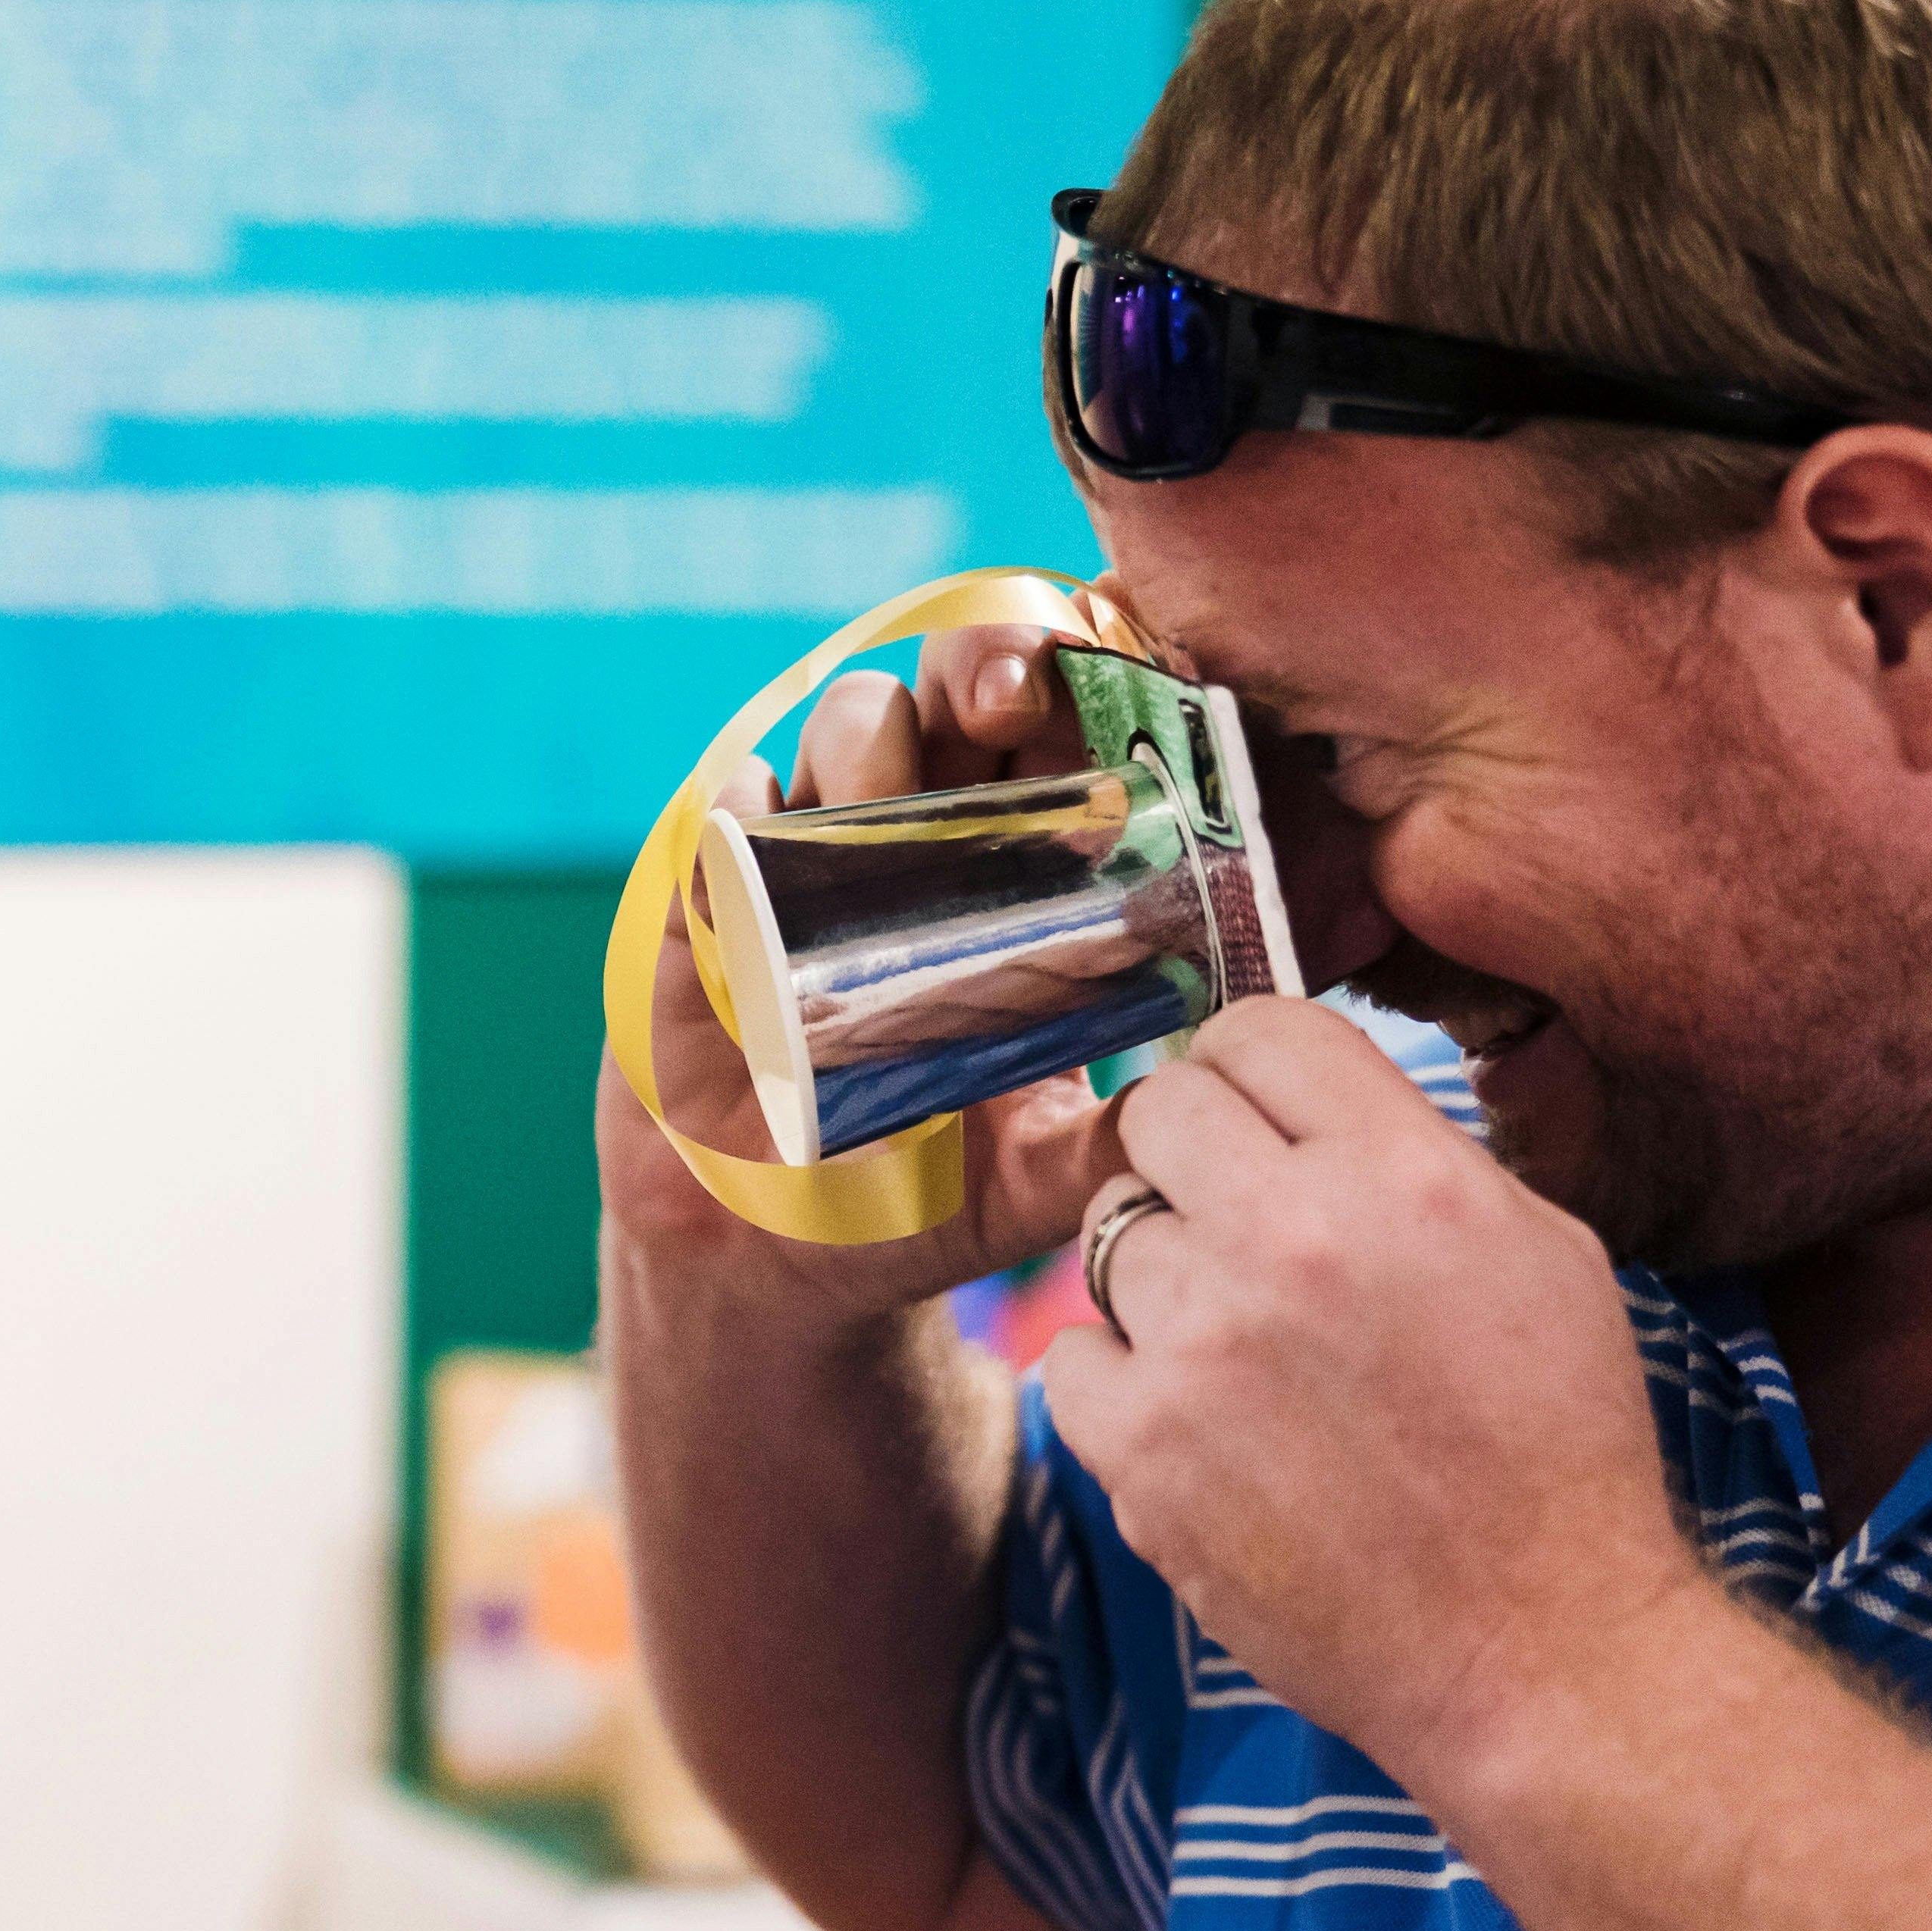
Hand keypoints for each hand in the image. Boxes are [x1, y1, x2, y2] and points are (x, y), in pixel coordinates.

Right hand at [597, 621, 1126, 1304]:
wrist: (769, 1261)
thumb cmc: (917, 1201)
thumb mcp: (1037, 1181)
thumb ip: (1119, 1139)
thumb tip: (1223, 1094)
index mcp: (1010, 884)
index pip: (1055, 744)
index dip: (1082, 696)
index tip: (1107, 718)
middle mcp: (917, 847)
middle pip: (954, 697)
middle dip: (980, 670)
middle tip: (1002, 711)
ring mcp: (810, 862)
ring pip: (846, 727)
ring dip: (870, 739)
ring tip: (880, 799)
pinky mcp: (708, 904)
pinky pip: (721, 817)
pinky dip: (741, 803)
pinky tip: (760, 820)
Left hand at [1031, 999, 1700, 1778]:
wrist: (1540, 1642)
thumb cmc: (1557, 1450)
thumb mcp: (1540, 1254)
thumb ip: (1413, 1157)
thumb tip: (1305, 1105)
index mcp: (1404, 1173)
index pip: (1259, 1030)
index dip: (1246, 1067)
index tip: (1250, 1112)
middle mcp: (1292, 1238)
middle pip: (1156, 1109)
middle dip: (1186, 1154)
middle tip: (1227, 1219)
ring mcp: (1204, 1344)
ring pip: (1110, 1237)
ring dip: (1162, 1281)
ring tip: (1246, 1353)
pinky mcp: (1141, 1448)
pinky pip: (1073, 1357)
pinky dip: (1123, 1385)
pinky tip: (1204, 1424)